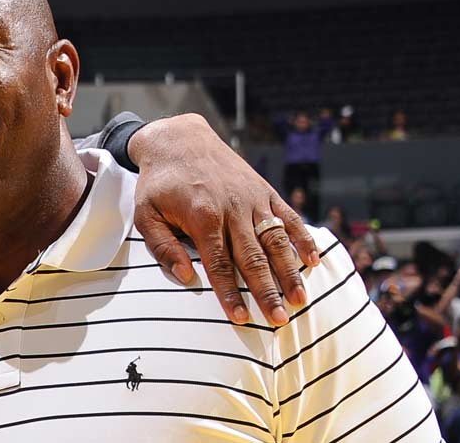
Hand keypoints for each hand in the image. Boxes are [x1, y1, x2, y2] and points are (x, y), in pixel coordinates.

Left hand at [128, 114, 319, 325]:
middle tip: (279, 320)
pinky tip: (313, 261)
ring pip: (276, 241)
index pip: (219, 265)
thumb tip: (186, 277)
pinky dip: (302, 238)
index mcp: (203, 217)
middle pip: (253, 258)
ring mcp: (253, 199)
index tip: (240, 319)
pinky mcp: (264, 190)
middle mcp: (233, 209)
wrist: (180, 139)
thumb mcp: (146, 214)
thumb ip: (162, 247)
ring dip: (289, 272)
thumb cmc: (159, 183)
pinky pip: (287, 217)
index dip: (230, 294)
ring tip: (299, 300)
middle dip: (267, 291)